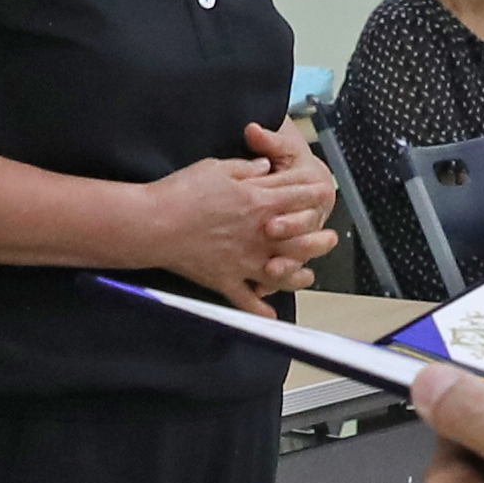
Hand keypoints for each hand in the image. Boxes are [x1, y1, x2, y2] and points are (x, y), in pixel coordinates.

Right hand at [138, 141, 336, 309]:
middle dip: (320, 239)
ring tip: (309, 276)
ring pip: (283, 273)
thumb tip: (266, 167)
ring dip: (299, 276)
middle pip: (302, 239)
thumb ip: (247, 169)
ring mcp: (244, 260)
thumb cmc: (181, 191)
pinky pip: (247, 299)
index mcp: (258, 201)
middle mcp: (259, 233)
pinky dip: (260, 309)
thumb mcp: (217, 168)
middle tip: (331, 239)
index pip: (298, 197)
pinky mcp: (225, 279)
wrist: (153, 223)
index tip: (325, 194)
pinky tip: (271, 314)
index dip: (314, 194)